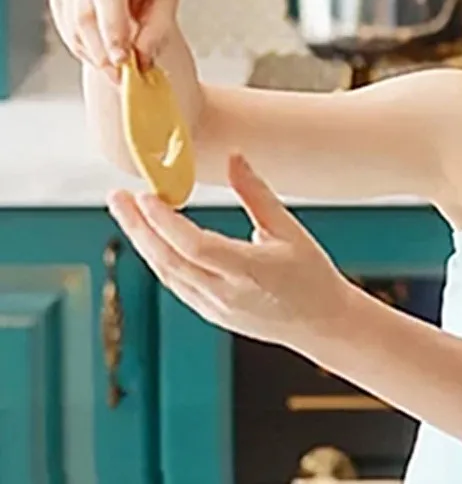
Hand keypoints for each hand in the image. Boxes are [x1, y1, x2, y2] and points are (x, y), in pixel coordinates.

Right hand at [49, 0, 182, 81]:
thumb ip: (157, 29)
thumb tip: (140, 60)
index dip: (113, 27)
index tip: (123, 59)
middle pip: (86, 13)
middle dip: (103, 50)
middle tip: (121, 77)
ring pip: (74, 25)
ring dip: (94, 54)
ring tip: (118, 73)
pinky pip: (68, 29)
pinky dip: (86, 49)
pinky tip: (104, 58)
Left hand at [107, 154, 358, 354]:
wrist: (322, 324)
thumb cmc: (312, 276)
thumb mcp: (289, 230)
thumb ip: (256, 194)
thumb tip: (234, 158)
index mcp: (250, 271)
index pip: (193, 245)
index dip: (165, 220)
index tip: (146, 194)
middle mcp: (225, 293)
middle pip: (168, 259)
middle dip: (137, 226)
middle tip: (117, 196)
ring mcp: (214, 307)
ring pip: (166, 272)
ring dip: (143, 242)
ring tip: (128, 212)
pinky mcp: (210, 313)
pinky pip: (175, 283)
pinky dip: (159, 259)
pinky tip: (152, 240)